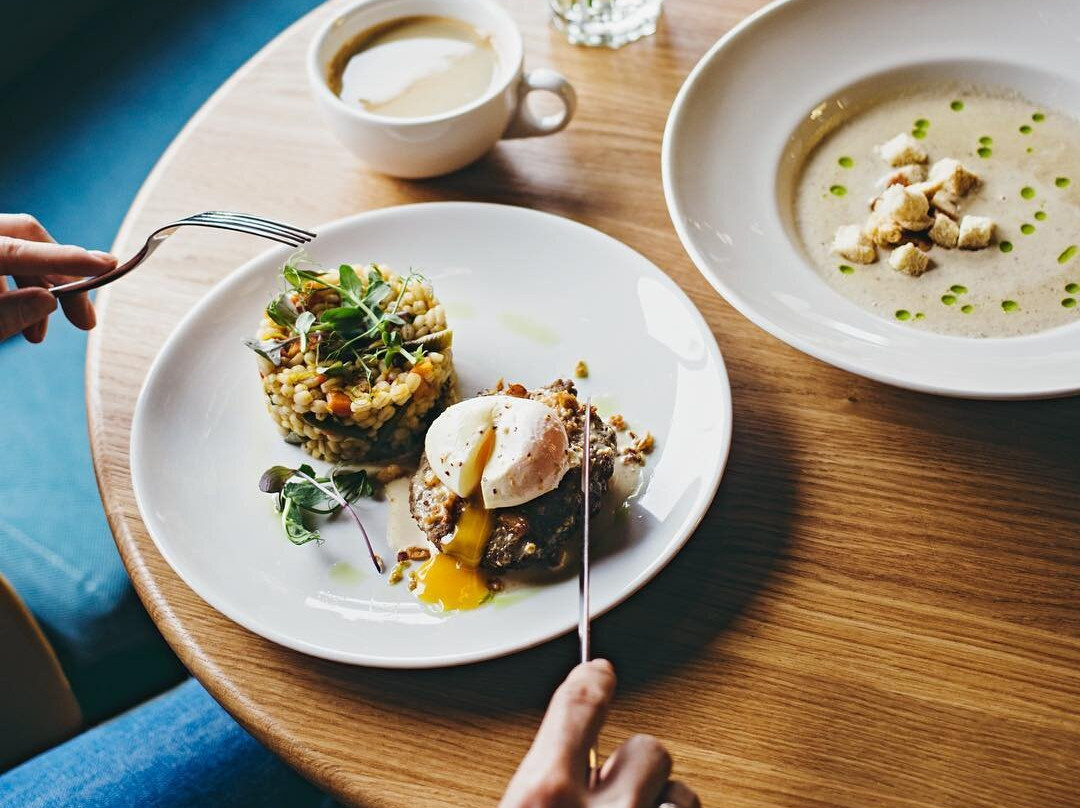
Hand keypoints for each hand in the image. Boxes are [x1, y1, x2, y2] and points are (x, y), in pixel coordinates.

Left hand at [0, 214, 115, 342]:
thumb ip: (6, 314)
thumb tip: (47, 300)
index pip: (20, 250)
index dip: (66, 258)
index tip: (104, 265)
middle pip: (26, 236)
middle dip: (59, 276)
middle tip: (82, 317)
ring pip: (16, 248)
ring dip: (37, 287)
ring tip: (39, 331)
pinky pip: (3, 256)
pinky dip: (16, 285)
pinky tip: (20, 315)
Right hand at [500, 660, 699, 807]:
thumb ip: (537, 792)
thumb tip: (553, 775)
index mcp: (544, 797)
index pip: (577, 707)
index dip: (592, 680)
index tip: (600, 670)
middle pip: (646, 748)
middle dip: (633, 764)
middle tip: (611, 789)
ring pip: (679, 792)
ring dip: (658, 800)